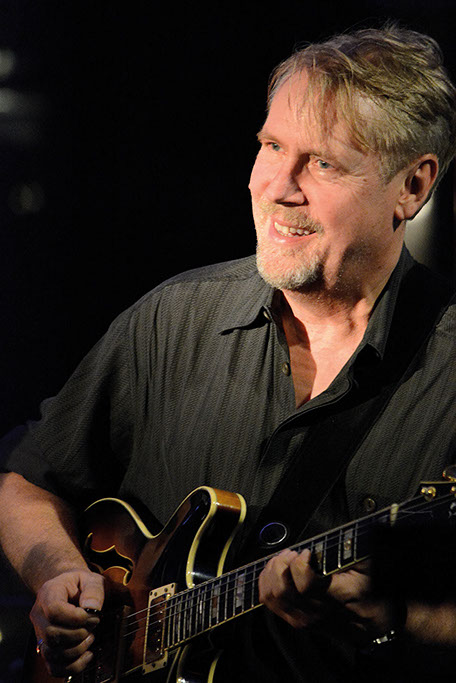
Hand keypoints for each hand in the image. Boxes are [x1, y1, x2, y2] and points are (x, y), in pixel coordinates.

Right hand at [30, 568, 104, 677]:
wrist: (69, 588)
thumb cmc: (81, 584)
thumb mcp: (91, 578)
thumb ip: (94, 590)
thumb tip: (92, 609)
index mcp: (49, 592)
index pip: (54, 610)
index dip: (75, 618)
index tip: (92, 616)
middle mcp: (39, 614)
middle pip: (51, 634)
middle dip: (78, 634)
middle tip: (93, 625)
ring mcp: (40, 633)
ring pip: (51, 653)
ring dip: (76, 650)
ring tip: (90, 637)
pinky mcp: (46, 648)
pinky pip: (53, 666)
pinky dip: (72, 666)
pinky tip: (87, 655)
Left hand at [259, 548, 391, 641]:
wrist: (373, 621)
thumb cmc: (371, 589)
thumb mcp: (369, 565)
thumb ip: (350, 550)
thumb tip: (336, 536)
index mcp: (340, 597)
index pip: (306, 585)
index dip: (300, 563)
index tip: (307, 552)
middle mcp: (319, 612)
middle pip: (282, 590)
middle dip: (281, 564)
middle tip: (292, 554)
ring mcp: (306, 619)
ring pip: (272, 595)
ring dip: (272, 571)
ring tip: (285, 560)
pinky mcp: (297, 622)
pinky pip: (269, 602)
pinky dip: (266, 582)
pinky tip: (277, 571)